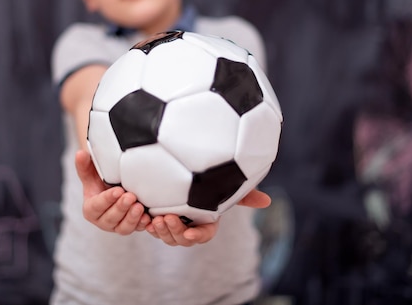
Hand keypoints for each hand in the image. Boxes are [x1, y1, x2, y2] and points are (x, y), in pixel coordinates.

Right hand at [75, 150, 150, 233]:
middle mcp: (103, 221)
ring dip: (132, 218)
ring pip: (123, 228)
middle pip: (111, 219)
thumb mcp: (92, 173)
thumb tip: (80, 153)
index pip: (97, 206)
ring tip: (139, 207)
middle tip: (131, 196)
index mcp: (91, 209)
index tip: (118, 191)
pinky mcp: (130, 227)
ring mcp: (117, 226)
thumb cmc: (101, 182)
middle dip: (121, 208)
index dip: (107, 200)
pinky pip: (137, 229)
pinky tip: (148, 217)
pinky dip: (142, 224)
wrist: (114, 187)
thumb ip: (84, 165)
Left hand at [145, 188, 270, 246]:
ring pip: (168, 237)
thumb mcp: (224, 186)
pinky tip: (144, 219)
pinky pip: (153, 230)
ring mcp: (174, 225)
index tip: (189, 234)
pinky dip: (148, 227)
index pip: (204, 235)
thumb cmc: (207, 182)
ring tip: (156, 219)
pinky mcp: (159, 220)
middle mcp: (190, 227)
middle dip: (175, 231)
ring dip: (162, 231)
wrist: (181, 173)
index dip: (197, 236)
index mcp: (206, 222)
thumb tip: (267, 201)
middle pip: (183, 239)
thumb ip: (244, 195)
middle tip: (167, 218)